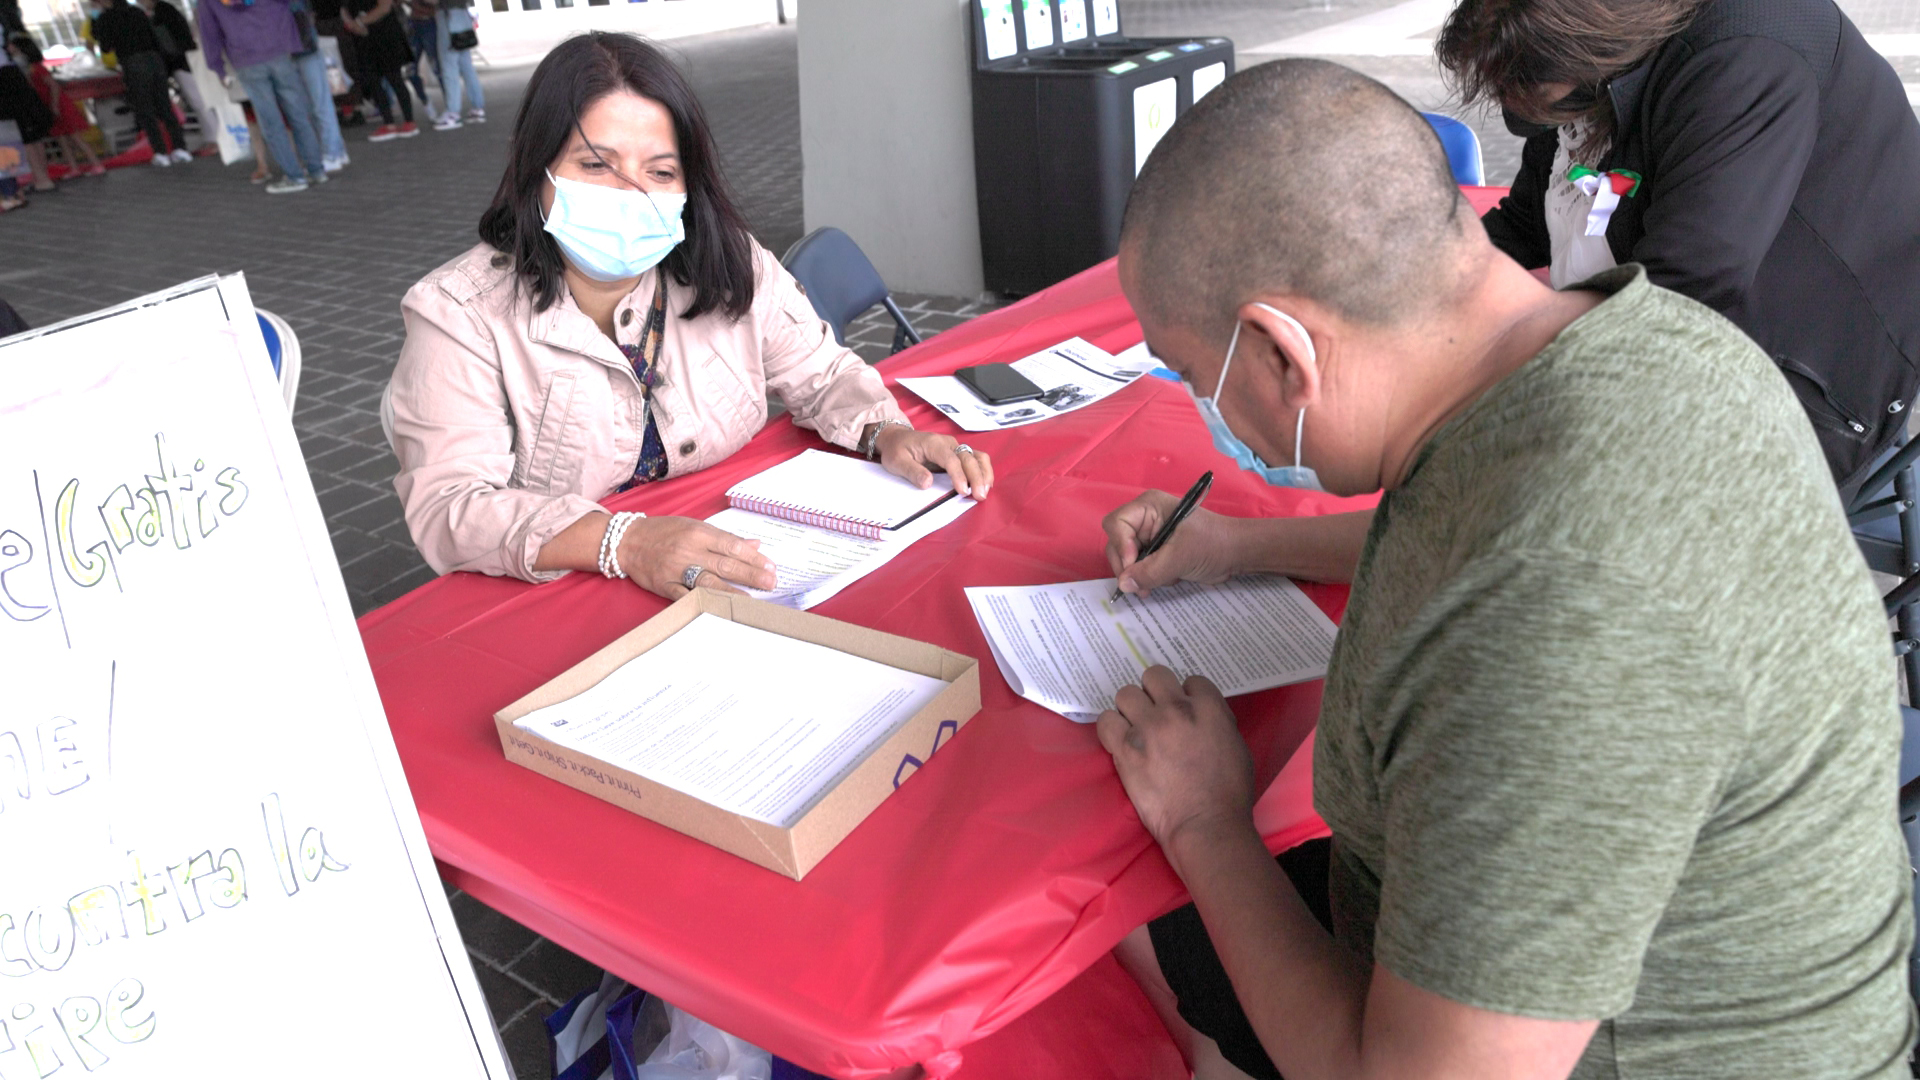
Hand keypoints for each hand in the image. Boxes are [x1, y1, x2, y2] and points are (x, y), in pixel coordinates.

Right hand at [615, 516, 777, 599]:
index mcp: (698, 533)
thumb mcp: (694, 526)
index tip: (771, 567)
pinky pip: (687, 597)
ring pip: (709, 582)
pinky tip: (721, 609)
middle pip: (726, 564)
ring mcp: (677, 570)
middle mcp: (689, 551)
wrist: (626, 541)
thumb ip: (724, 537)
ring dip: (733, 592)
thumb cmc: (663, 531)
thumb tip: (754, 544)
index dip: (754, 557)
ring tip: (753, 600)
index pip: (732, 546)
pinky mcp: (665, 586)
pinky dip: (704, 603)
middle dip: (751, 575)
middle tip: (771, 583)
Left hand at [877, 427, 993, 498]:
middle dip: (976, 477)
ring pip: (977, 456)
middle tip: (980, 496)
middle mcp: (948, 443)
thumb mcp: (896, 461)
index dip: (959, 475)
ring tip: (985, 491)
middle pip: (968, 458)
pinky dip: (983, 471)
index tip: (962, 492)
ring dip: (984, 473)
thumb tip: (928, 483)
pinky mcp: (958, 453)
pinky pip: (976, 459)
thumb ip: (912, 472)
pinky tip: (985, 485)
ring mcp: (955, 447)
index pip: (951, 459)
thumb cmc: (896, 450)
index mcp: (933, 443)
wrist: (897, 438)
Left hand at [1096, 667, 1256, 851]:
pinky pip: (1106, 720)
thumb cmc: (1229, 793)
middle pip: (1154, 676)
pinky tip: (1121, 741)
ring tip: (1136, 728)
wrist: (1205, 825)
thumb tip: (1200, 714)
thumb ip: (1216, 721)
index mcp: (1209, 708)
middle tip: (1155, 714)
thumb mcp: (1236, 745)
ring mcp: (1148, 727)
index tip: (1183, 712)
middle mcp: (1176, 710)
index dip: (1186, 695)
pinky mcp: (1125, 748)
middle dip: (1155, 693)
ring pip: (1126, 693)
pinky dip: (1112, 728)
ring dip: (1130, 709)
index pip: (1191, 680)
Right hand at [1103, 490, 1238, 596]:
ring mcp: (1149, 536)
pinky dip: (1147, 578)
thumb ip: (1150, 571)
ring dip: (1137, 575)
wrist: (1236, 554)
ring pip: (1126, 559)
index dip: (1120, 545)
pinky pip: (1138, 567)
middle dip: (1127, 566)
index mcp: (1149, 507)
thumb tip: (1122, 585)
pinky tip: (1165, 580)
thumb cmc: (1213, 544)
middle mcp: (1145, 519)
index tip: (1131, 567)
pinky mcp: (1155, 552)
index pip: (1117, 524)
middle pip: (1117, 543)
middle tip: (1140, 586)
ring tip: (1153, 587)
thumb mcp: (1181, 557)